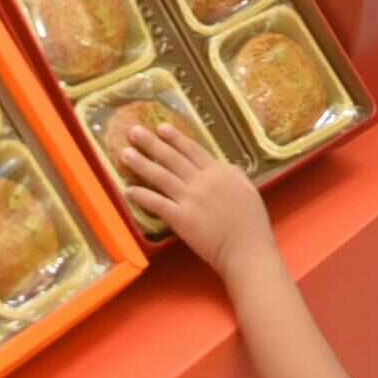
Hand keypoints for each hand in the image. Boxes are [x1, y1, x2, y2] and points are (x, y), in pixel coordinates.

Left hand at [120, 124, 274, 273]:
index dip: (175, 138)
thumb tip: (224, 164)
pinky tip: (128, 190)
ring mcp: (190, 199)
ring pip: (161, 176)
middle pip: (171, 158)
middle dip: (151, 143)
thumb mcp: (248, 189)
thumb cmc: (252, 223)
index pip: (192, 149)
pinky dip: (141, 196)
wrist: (247, 250)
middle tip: (133, 131)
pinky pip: (157, 203)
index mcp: (219, 172)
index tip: (160, 127)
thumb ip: (234, 174)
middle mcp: (202, 181)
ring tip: (125, 153)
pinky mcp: (181, 218)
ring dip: (141, 164)